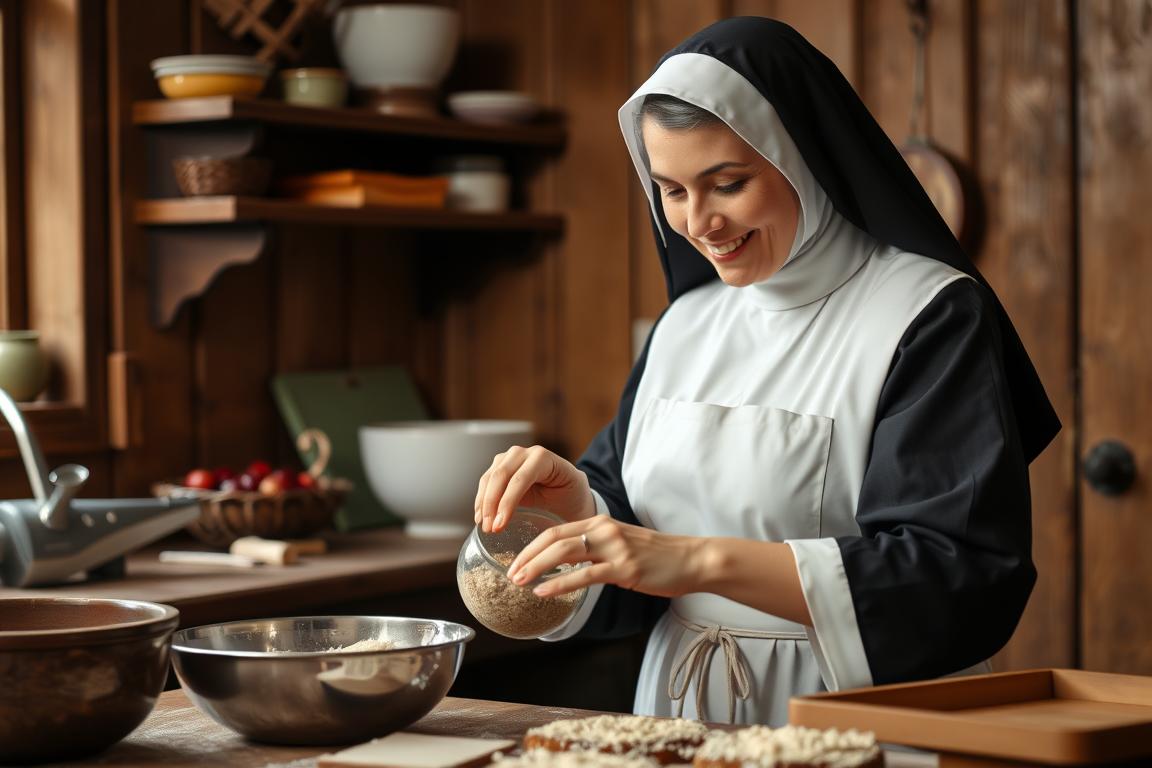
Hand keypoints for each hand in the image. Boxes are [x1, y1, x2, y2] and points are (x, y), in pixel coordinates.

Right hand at [473, 445, 595, 531]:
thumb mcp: (567, 504)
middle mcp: (525, 453)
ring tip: (484, 526)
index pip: (520, 478)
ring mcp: (511, 458)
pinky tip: (480, 517)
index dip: (507, 502)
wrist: (572, 493)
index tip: (499, 526)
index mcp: (545, 458)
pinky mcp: (501, 467)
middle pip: (500, 475)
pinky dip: (481, 500)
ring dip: (483, 503)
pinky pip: (486, 481)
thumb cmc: (573, 500)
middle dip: (491, 504)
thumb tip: (538, 540)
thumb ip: (552, 512)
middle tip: (489, 529)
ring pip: (489, 477)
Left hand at [505, 515, 706, 599]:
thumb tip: (566, 564)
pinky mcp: (625, 568)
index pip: (555, 530)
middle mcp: (604, 530)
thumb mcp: (621, 543)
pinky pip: (585, 575)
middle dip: (527, 556)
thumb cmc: (657, 555)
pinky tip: (544, 591)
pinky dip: (560, 583)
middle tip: (509, 574)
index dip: (530, 545)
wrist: (691, 559)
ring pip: (565, 553)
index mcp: (600, 522)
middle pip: (554, 539)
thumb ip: (595, 548)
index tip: (514, 561)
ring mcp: (615, 548)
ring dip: (537, 567)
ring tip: (519, 582)